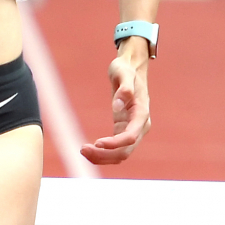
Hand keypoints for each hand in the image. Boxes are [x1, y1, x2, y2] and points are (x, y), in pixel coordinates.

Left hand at [80, 40, 150, 164]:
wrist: (131, 67)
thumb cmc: (127, 69)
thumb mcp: (124, 73)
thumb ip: (124, 89)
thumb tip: (117, 106)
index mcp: (142, 113)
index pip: (130, 136)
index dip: (114, 143)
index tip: (97, 143)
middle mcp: (141, 125)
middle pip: (125, 151)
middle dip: (105, 154)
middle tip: (82, 149)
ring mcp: (133, 129)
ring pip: (121, 154)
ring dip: (102, 157)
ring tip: (82, 150)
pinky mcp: (124, 128)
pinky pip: (116, 148)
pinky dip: (103, 152)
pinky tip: (88, 149)